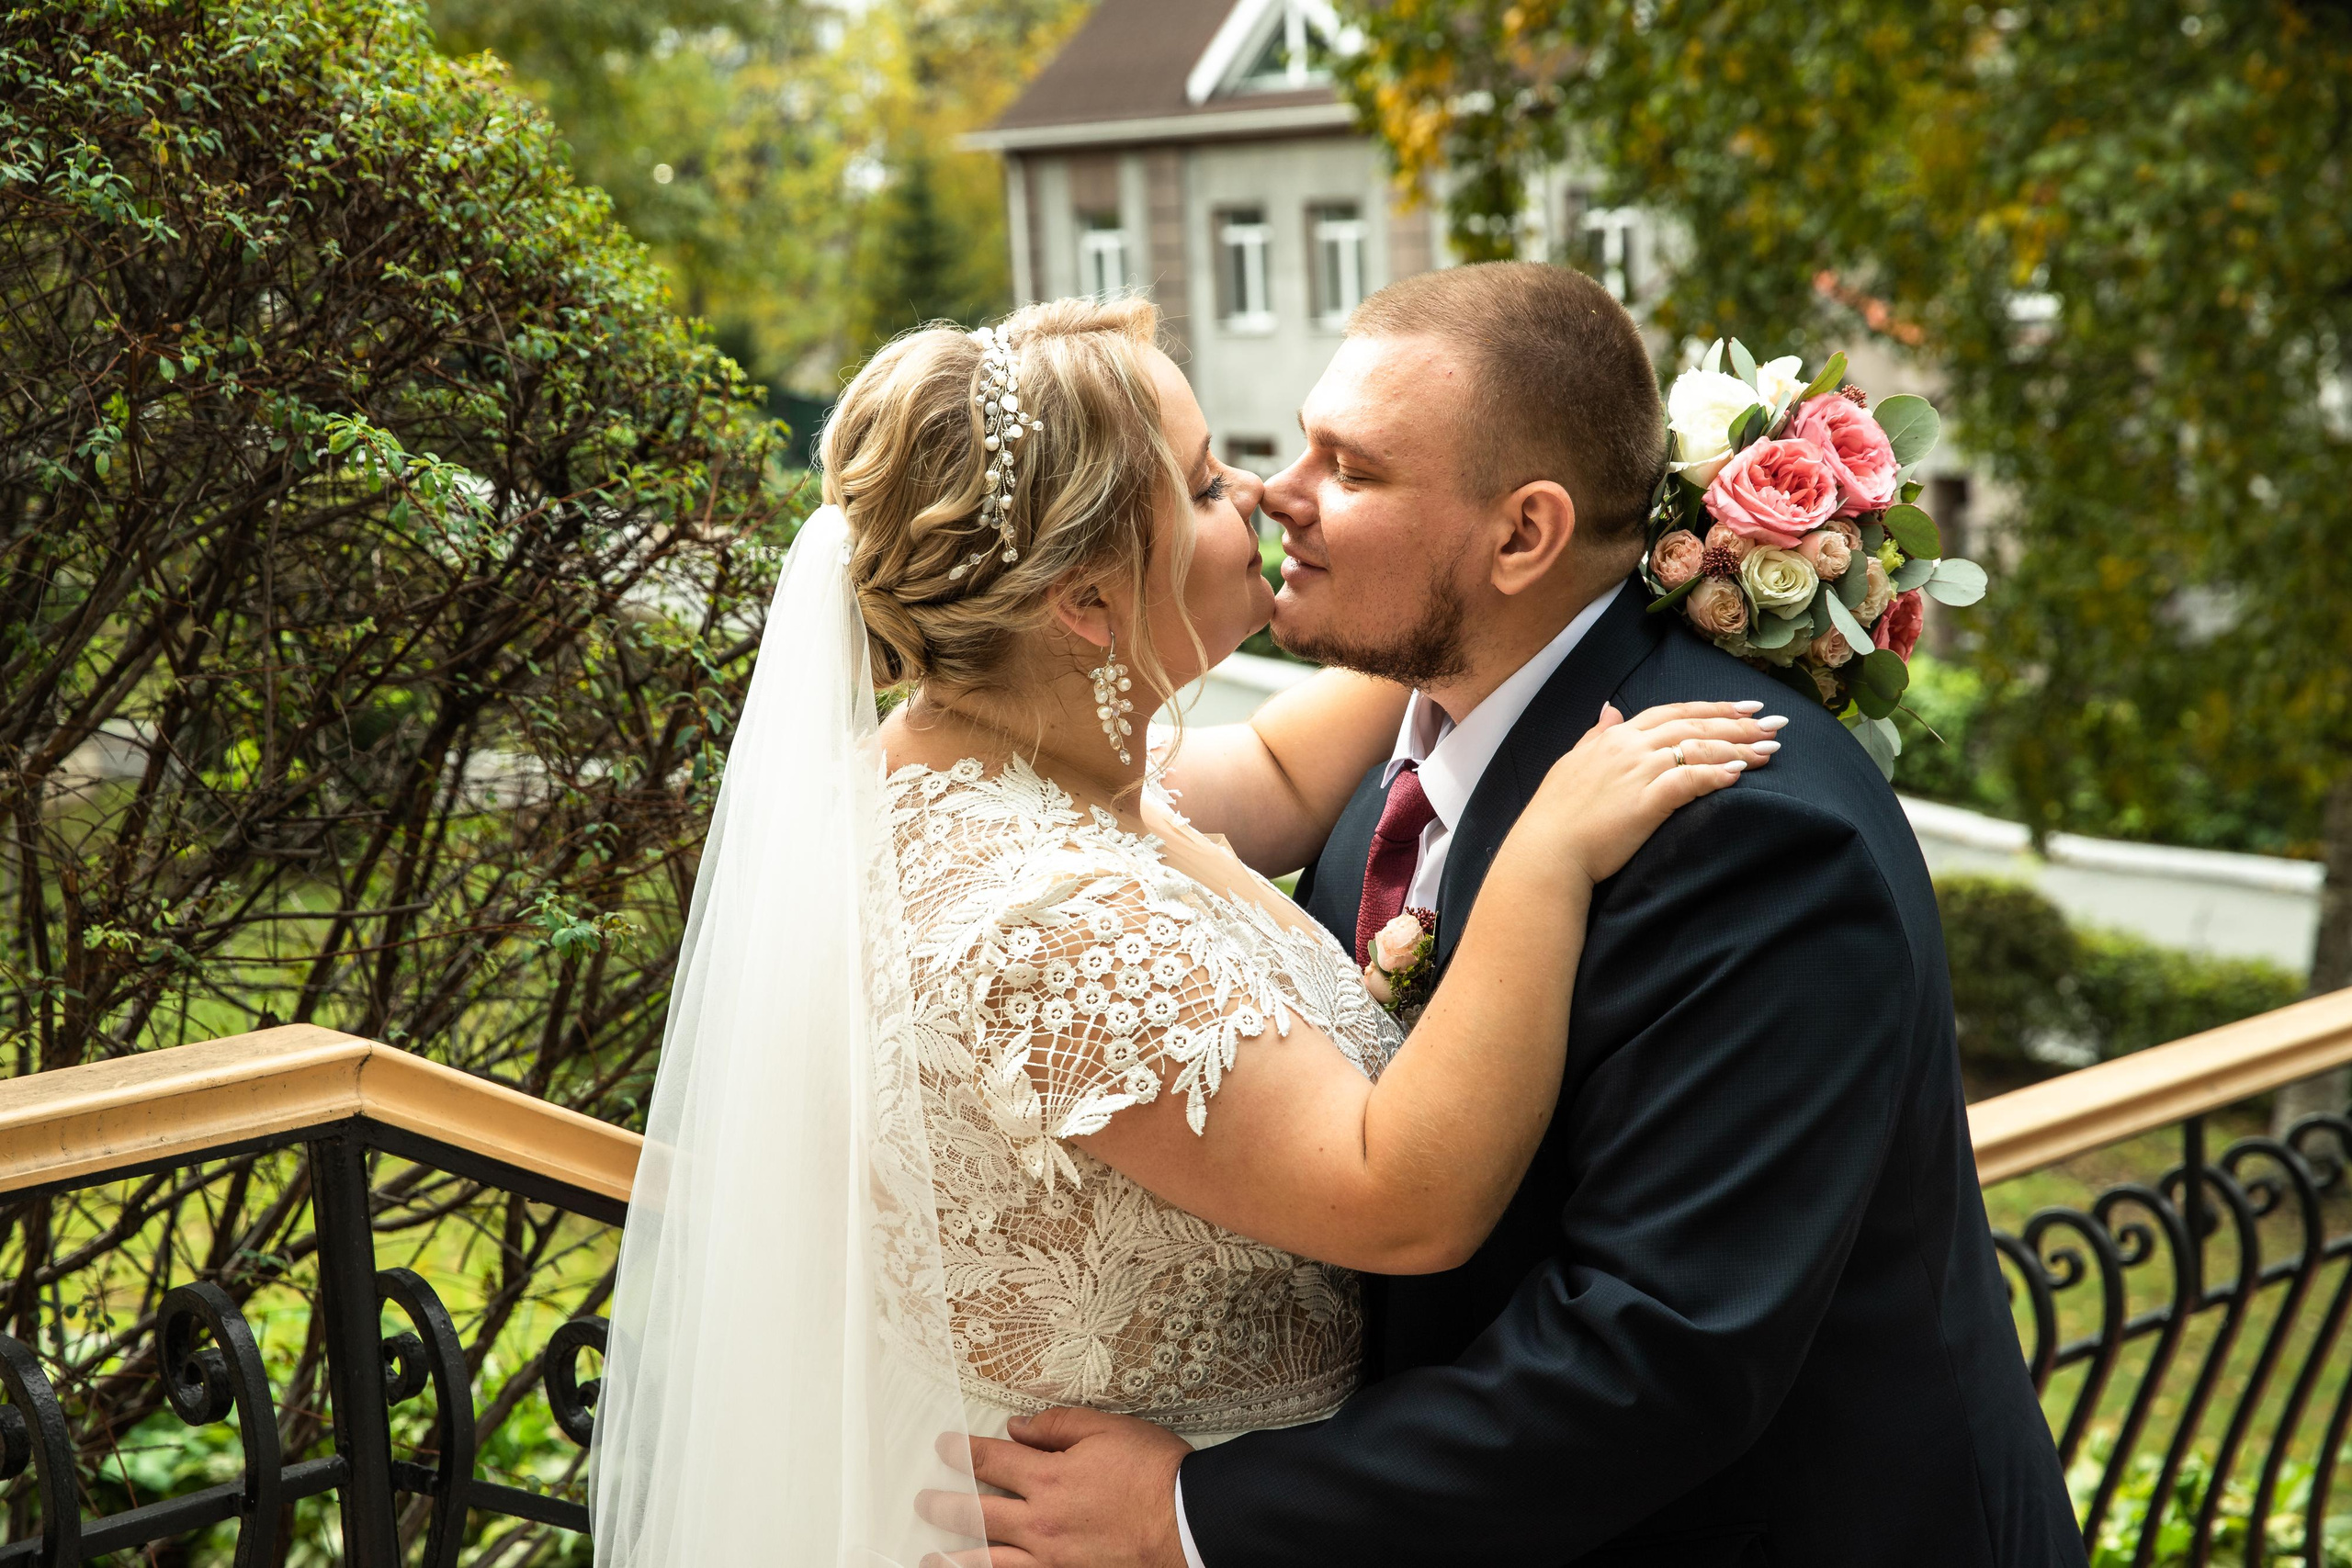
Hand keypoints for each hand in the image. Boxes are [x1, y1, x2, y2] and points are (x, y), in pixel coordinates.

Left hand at [915, 1407, 1192, 1567]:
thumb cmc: (1157, 1474)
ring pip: (989, 1561)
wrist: (1192, 1525)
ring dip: (955, 1558)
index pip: (990, 1461)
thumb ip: (1058, 1425)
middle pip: (978, 1514)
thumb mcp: (1109, 1429)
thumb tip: (1018, 1427)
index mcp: (1049, 1478)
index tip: (944, 1447)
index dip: (962, 1452)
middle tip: (925, 1501)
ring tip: (932, 1559)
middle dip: (946, 1505)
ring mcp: (1052, 1560)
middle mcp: (1041, 1524)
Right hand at [1534, 699, 1784, 884]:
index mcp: (1616, 737)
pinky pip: (1688, 781)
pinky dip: (1715, 774)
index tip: (1746, 706)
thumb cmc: (1557, 814)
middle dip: (1739, 723)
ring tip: (1770, 750)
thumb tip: (1610, 710)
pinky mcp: (1646, 802)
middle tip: (1775, 723)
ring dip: (1738, 747)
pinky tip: (1740, 773)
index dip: (1713, 707)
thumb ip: (1596, 735)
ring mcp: (1638, 773)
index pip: (1674, 712)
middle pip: (1695, 726)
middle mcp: (1630, 747)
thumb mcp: (1573, 763)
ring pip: (1698, 749)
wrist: (1546, 851)